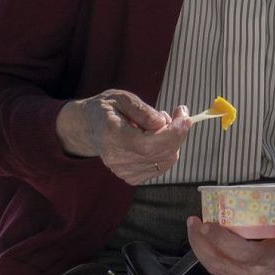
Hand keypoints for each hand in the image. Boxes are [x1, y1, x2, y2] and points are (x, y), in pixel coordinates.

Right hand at [55, 89, 189, 184]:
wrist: (89, 128)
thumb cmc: (107, 109)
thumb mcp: (122, 98)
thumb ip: (142, 110)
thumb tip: (162, 123)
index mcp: (112, 135)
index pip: (148, 144)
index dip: (173, 133)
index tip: (185, 116)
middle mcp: (116, 157)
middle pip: (160, 153)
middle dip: (178, 132)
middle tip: (179, 112)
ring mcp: (123, 170)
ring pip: (164, 160)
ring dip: (173, 140)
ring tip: (160, 123)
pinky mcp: (130, 176)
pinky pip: (160, 166)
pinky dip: (167, 151)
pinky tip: (156, 137)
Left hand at [187, 213, 274, 274]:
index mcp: (269, 261)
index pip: (239, 252)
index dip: (220, 239)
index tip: (207, 223)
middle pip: (219, 263)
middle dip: (200, 243)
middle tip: (193, 222)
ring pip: (216, 269)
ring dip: (200, 249)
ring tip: (194, 230)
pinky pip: (220, 271)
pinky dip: (209, 256)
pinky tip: (204, 241)